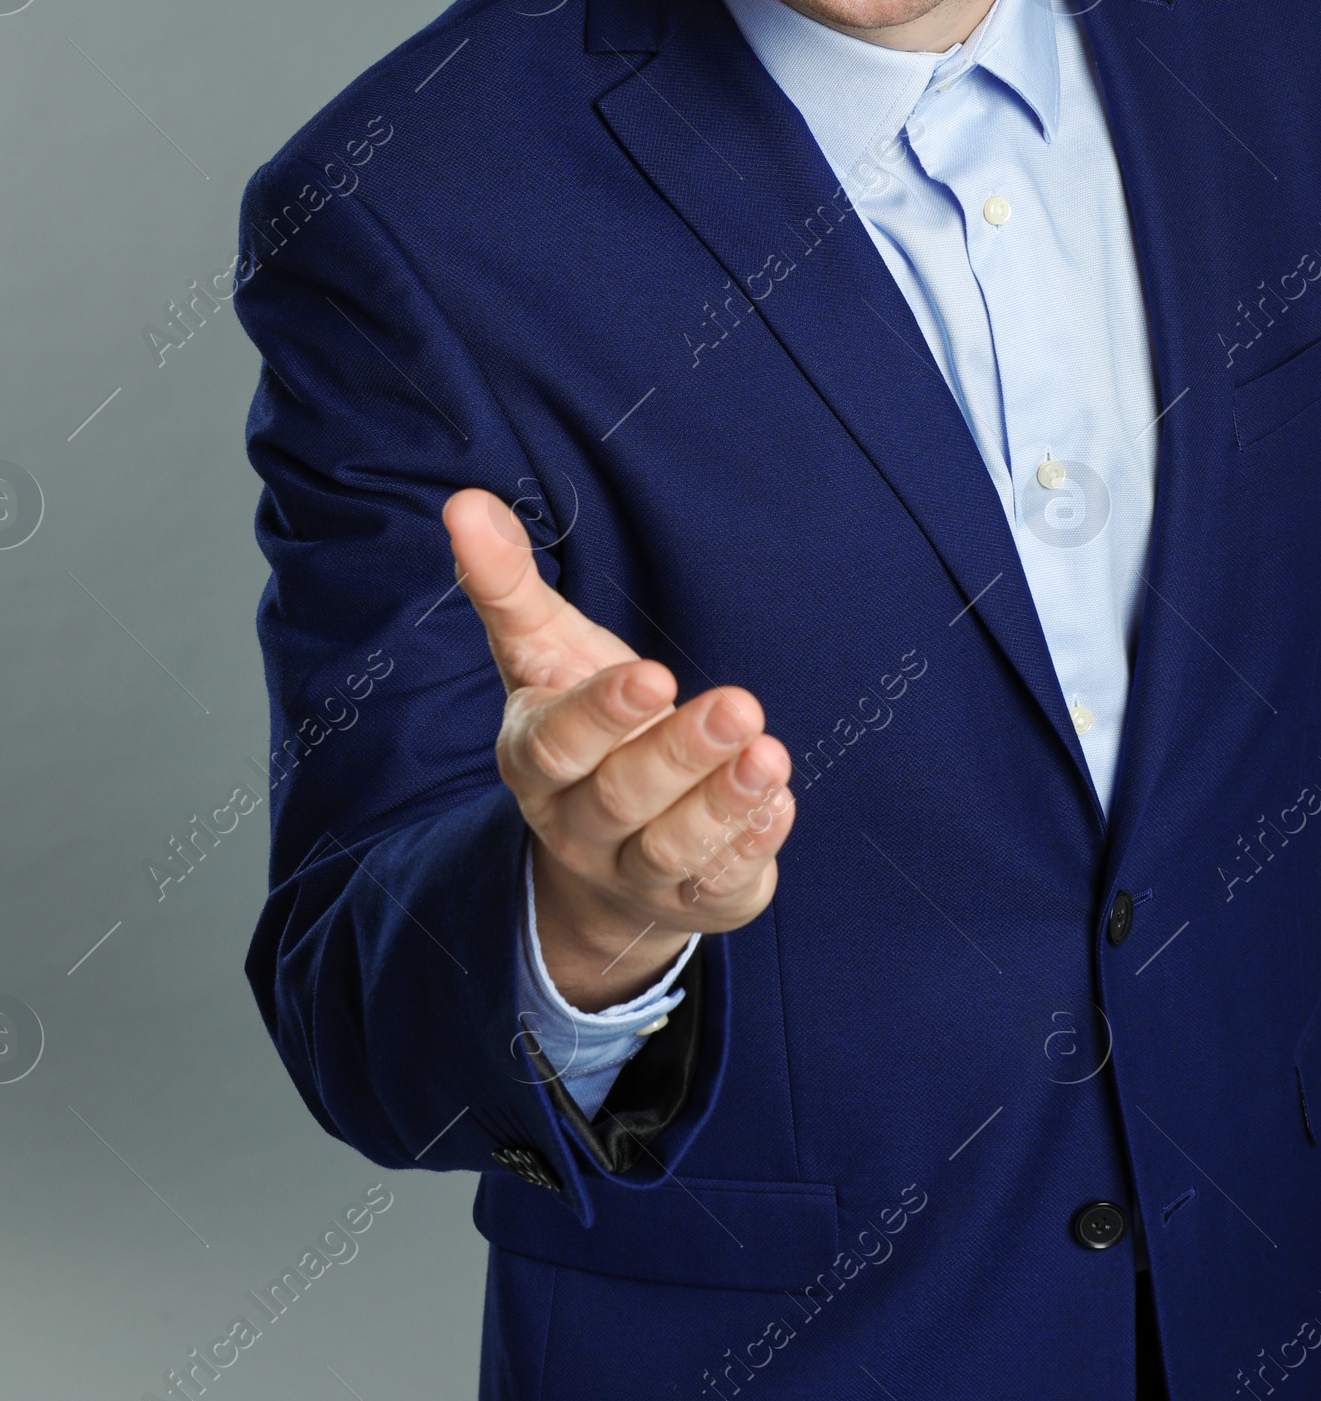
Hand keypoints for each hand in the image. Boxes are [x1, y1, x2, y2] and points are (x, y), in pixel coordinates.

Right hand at [442, 488, 794, 1009]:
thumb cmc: (581, 724)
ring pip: (672, 847)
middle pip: (620, 795)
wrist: (607, 852)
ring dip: (722, 802)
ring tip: (769, 754)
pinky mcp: (696, 898)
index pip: (557, 743)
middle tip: (740, 704)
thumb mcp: (544, 651)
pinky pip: (720, 882)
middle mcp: (577, 824)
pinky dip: (750, 845)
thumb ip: (506, 584)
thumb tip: (463, 502)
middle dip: (679, 752)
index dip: (601, 714)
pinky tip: (778, 800)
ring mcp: (634, 870)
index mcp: (534, 758)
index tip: (653, 673)